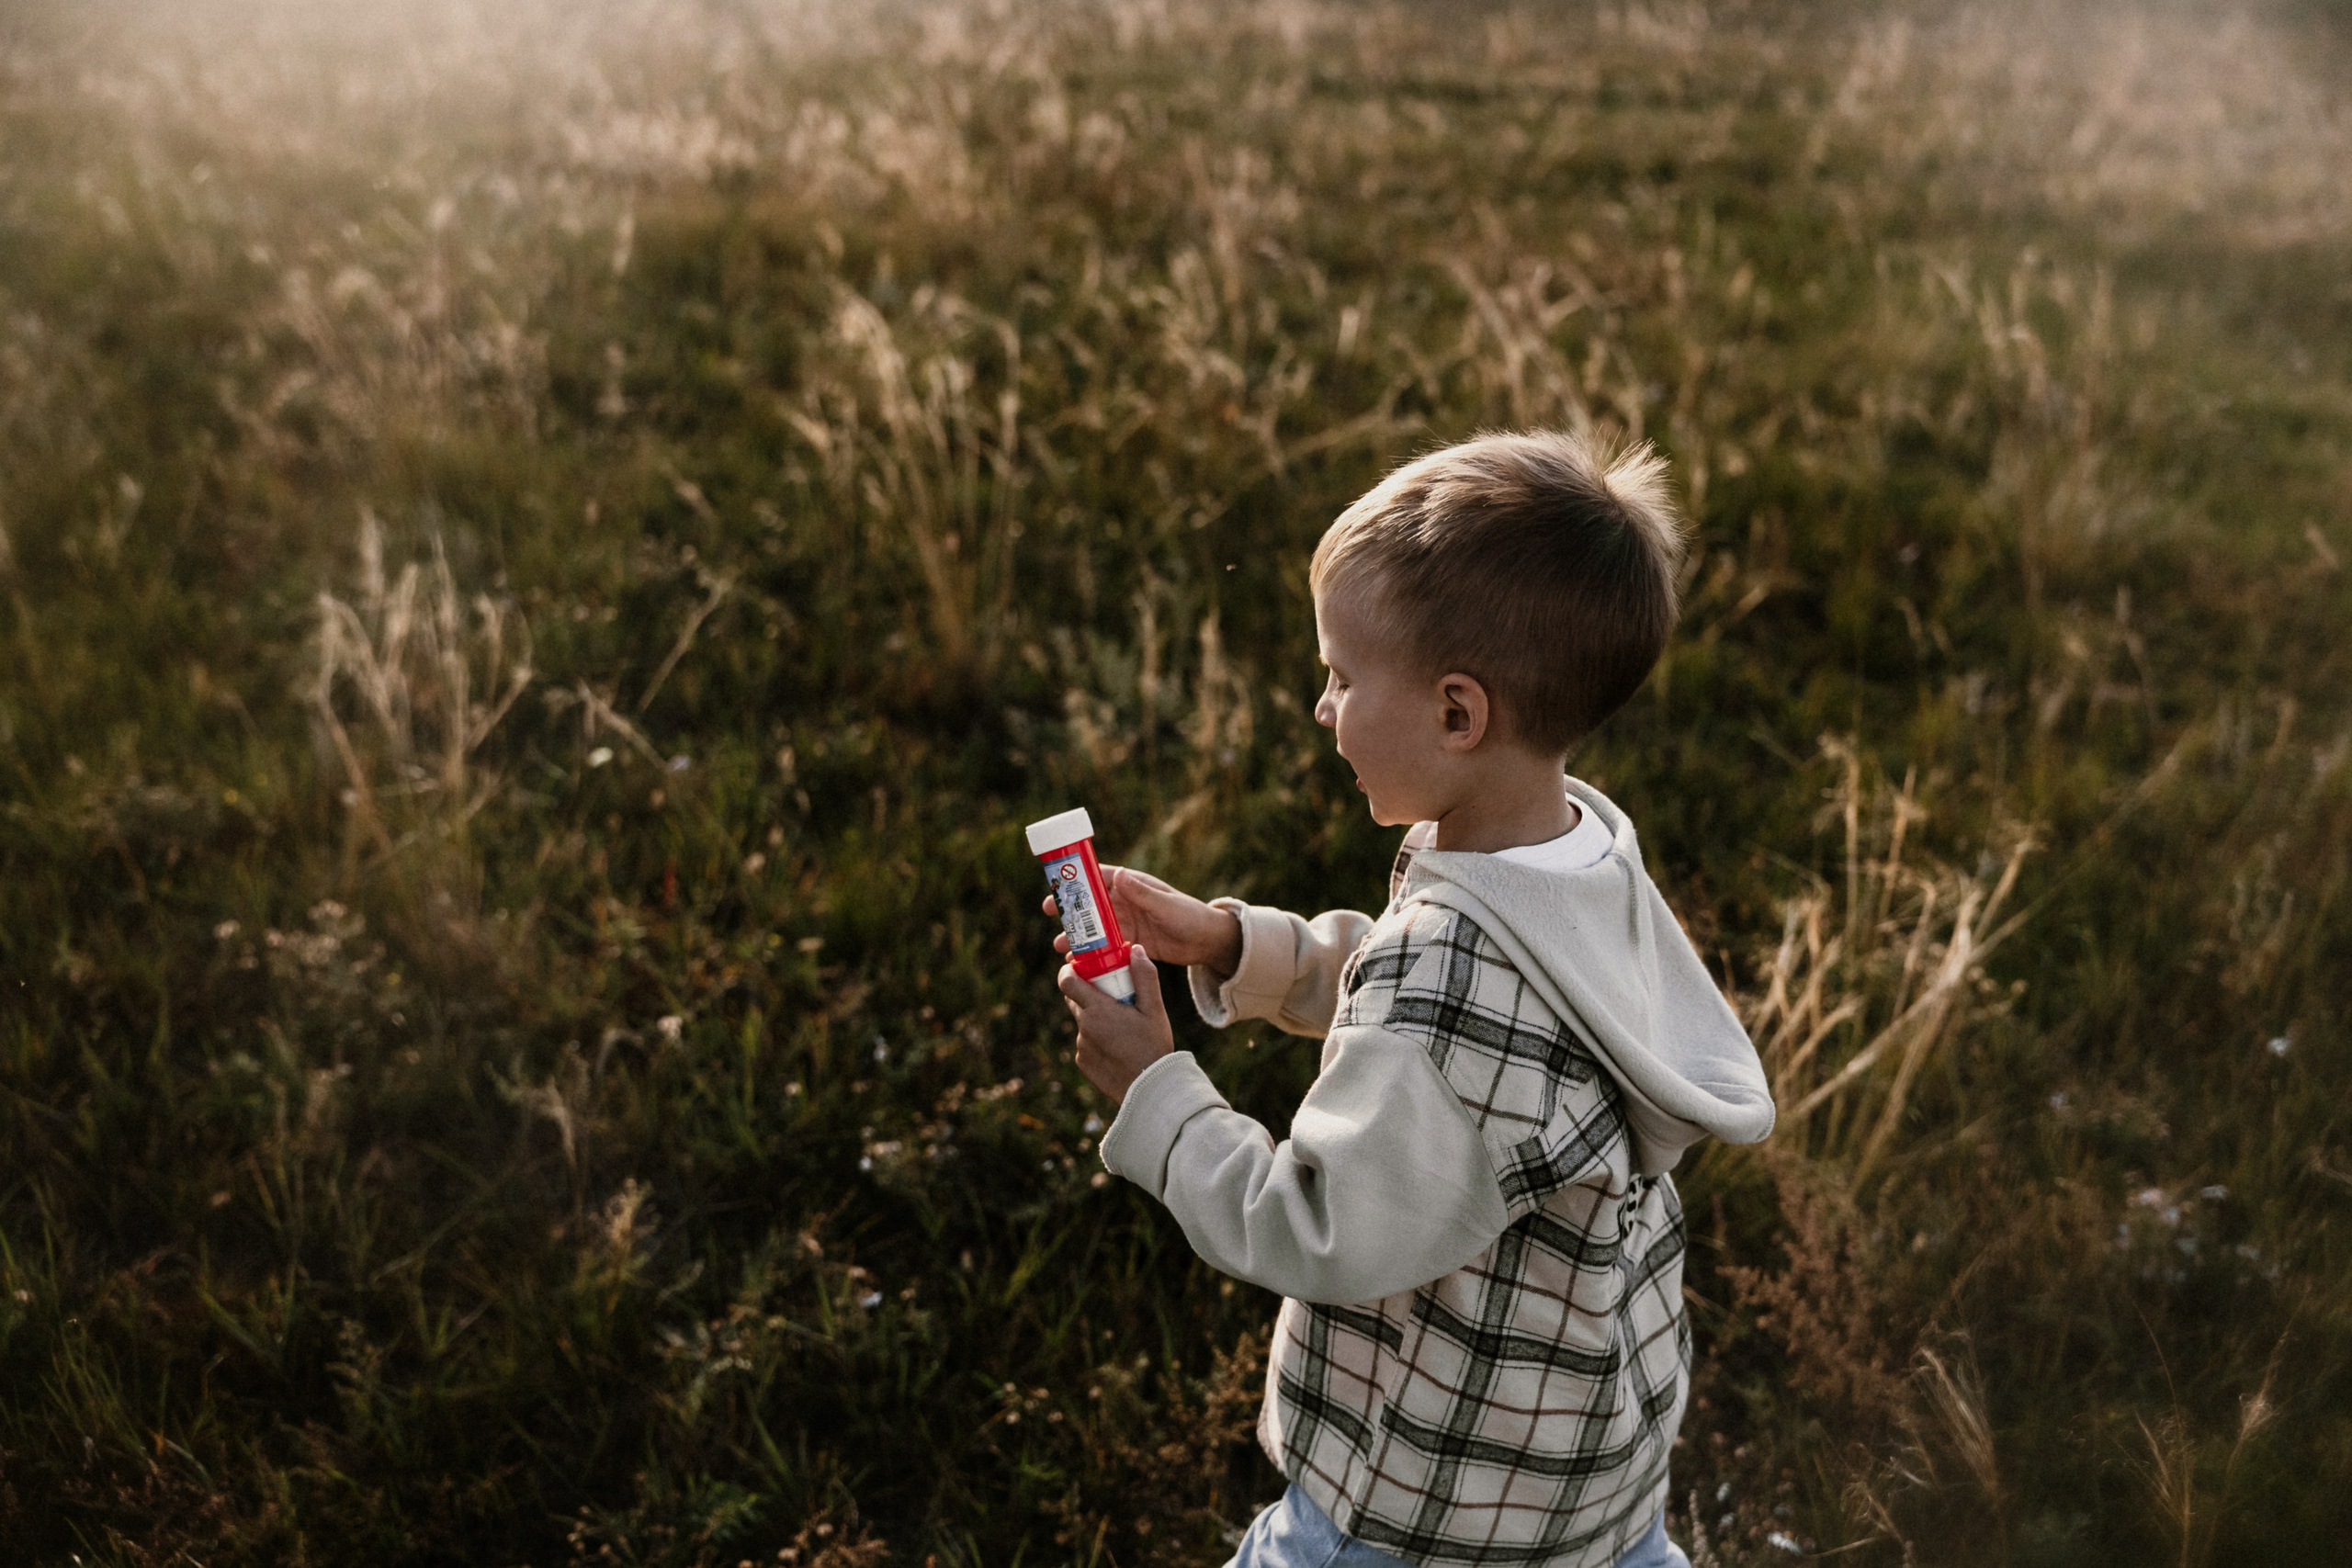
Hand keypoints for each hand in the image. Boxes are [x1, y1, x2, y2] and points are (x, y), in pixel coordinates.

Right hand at [1041, 865, 1242, 976]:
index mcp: (1132, 885)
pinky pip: (1105, 948)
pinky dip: (1092, 954)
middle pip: (1090, 904)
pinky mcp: (1130, 943)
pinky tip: (1079, 964)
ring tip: (1061, 948)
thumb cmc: (1189, 916)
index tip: (1056, 886)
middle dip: (1069, 909)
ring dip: (1077, 936)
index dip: (1076, 880)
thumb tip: (1118, 873)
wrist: (1207, 941)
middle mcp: (1125, 903)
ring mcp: (1126, 923)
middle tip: (1048, 914)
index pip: (1099, 878)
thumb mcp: (1164, 905)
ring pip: (1094, 929)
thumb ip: (1142, 893)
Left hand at [1058, 945, 1172, 1104]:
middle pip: (1074, 999)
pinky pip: (1086, 1043)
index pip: (1067, 981)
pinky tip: (1118, 1047)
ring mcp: (1081, 1046)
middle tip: (1111, 995)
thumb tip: (1136, 949)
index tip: (1082, 968)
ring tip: (1122, 1027)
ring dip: (1095, 1019)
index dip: (1069, 971)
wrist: (1149, 1089)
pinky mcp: (1083, 1062)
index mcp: (1097, 1010)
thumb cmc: (1154, 1047)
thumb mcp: (1155, 1009)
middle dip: (1088, 993)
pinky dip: (1097, 1039)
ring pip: (1083, 1022)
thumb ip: (1145, 977)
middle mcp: (1084, 1027)